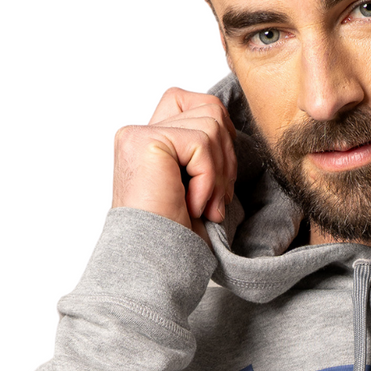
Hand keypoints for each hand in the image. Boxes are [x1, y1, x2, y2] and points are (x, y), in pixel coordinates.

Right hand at [112, 89, 236, 240]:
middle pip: (211, 110)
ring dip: (219, 174)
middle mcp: (140, 132)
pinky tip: (194, 207)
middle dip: (227, 158)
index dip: (222, 137)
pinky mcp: (146, 141)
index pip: (200, 105)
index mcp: (150, 141)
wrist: (156, 265)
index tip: (220, 182)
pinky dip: (208, 180)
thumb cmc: (177, 237)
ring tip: (206, 208)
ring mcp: (140, 135)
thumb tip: (231, 128)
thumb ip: (205, 151)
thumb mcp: (199, 186)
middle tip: (218, 201)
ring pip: (211, 125)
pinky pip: (201, 144)